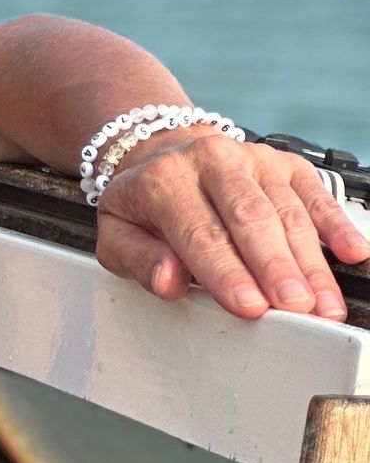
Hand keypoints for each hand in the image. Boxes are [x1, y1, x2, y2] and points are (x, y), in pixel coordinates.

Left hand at [96, 130, 369, 319]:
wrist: (163, 154)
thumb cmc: (144, 206)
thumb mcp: (117, 235)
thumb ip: (138, 260)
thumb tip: (167, 280)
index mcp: (163, 180)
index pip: (199, 232)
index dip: (226, 272)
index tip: (250, 306)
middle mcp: (211, 160)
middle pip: (250, 218)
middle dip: (275, 267)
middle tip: (296, 308)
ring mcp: (253, 158)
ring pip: (287, 211)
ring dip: (309, 262)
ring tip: (324, 304)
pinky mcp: (285, 163)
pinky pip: (316, 193)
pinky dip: (336, 224)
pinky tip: (352, 252)